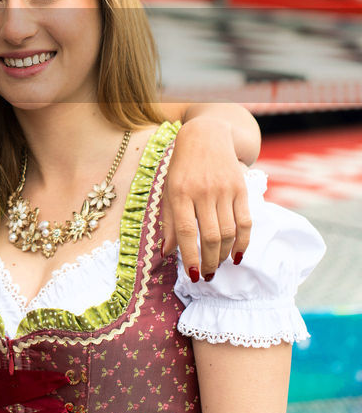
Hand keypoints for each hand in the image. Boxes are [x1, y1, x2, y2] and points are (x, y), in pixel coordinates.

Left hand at [161, 118, 252, 281]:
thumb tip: (167, 252)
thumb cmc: (182, 168)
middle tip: (207, 276)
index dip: (190, 256)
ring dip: (225, 255)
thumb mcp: (168, 190)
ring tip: (218, 265)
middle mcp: (203, 192)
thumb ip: (169, 221)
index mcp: (180, 193)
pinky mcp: (241, 189)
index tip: (193, 275)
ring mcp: (224, 190)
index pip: (186, 231)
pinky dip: (243, 242)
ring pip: (229, 232)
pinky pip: (245, 222)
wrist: (206, 136)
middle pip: (210, 236)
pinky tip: (238, 255)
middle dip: (209, 261)